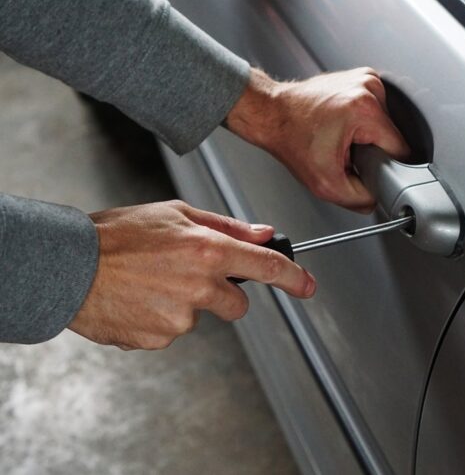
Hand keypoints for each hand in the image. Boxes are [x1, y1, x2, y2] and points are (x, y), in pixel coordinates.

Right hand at [69, 200, 314, 349]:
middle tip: (188, 275)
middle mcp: (199, 286)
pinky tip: (140, 299)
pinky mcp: (160, 339)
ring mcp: (180, 317)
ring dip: (185, 304)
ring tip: (152, 283)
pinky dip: (161, 318)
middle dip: (223, 294)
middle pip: (237, 304)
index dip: (294, 278)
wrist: (69, 267)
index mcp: (208, 250)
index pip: (267, 267)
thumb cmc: (118, 235)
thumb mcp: (175, 213)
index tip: (307, 286)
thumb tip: (263, 234)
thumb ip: (226, 226)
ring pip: (200, 317)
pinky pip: (173, 331)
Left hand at [226, 67, 410, 212]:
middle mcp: (368, 87)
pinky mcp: (361, 77)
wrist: (272, 114)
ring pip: (385, 124)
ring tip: (342, 137)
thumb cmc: (291, 139)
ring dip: (368, 136)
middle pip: (392, 136)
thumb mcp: (326, 184)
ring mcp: (365, 79)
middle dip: (373, 150)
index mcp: (365, 110)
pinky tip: (343, 125)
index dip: (385, 166)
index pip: (400, 149)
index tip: (365, 167)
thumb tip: (377, 199)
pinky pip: (375, 110)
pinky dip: (363, 122)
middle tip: (345, 152)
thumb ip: (359, 199)